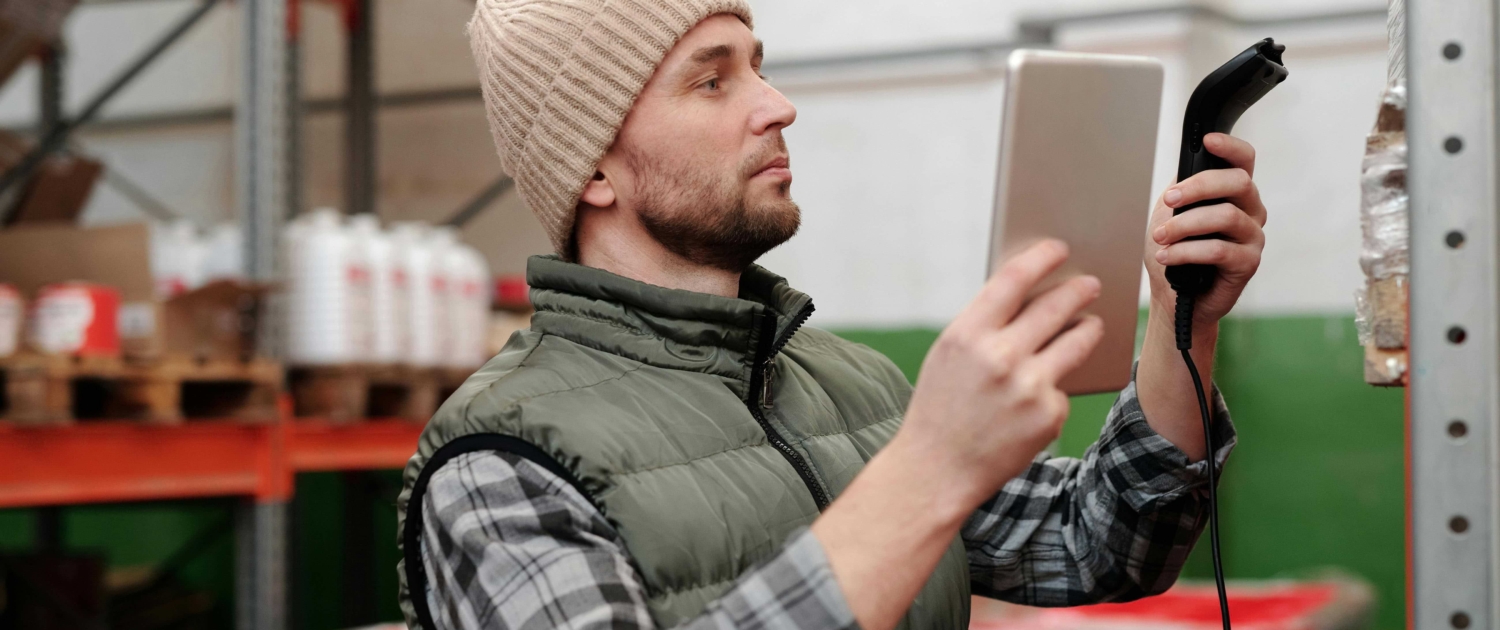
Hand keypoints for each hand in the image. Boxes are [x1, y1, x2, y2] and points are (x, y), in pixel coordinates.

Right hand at [897, 240, 1103, 504]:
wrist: (936, 470)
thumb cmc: (941, 406)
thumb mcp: (950, 356)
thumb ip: (985, 324)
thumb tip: (1033, 293)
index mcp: (966, 334)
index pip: (1013, 278)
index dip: (1041, 257)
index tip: (1058, 247)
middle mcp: (1000, 357)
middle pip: (1056, 306)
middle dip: (1078, 290)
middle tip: (1091, 283)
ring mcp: (1028, 387)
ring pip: (1077, 342)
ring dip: (1089, 328)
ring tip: (1092, 323)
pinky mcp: (1049, 415)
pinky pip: (1062, 388)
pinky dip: (1055, 388)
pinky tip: (1038, 397)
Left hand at [1145, 133, 1266, 328]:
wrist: (1173, 295)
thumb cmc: (1176, 251)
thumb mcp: (1173, 212)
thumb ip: (1182, 188)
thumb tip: (1183, 172)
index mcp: (1234, 193)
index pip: (1244, 160)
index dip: (1230, 146)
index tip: (1208, 141)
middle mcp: (1250, 210)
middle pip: (1238, 182)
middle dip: (1198, 187)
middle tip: (1169, 200)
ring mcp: (1252, 236)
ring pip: (1226, 216)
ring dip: (1185, 224)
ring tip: (1160, 236)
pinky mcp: (1248, 263)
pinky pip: (1219, 249)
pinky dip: (1187, 251)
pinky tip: (1167, 256)